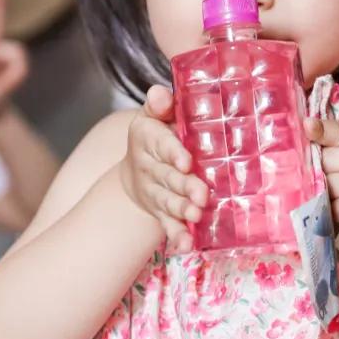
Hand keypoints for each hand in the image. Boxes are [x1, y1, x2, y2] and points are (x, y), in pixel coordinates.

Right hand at [120, 85, 207, 252]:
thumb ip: (160, 104)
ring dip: (183, 210)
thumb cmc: (159, 134)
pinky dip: (177, 235)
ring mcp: (155, 191)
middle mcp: (149, 167)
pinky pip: (168, 224)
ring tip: (197, 214)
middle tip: (201, 194)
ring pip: (168, 201)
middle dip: (184, 186)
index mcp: (148, 138)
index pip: (160, 144)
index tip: (187, 161)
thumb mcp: (156, 114)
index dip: (172, 152)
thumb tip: (160, 93)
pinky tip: (186, 244)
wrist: (137, 168)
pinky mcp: (161, 211)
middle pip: (167, 177)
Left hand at [305, 116, 338, 258]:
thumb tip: (307, 125)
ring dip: (329, 195)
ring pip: (330, 185)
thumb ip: (336, 137)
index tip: (311, 140)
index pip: (337, 131)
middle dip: (323, 173)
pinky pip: (337, 209)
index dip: (319, 138)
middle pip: (328, 160)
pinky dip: (335, 213)